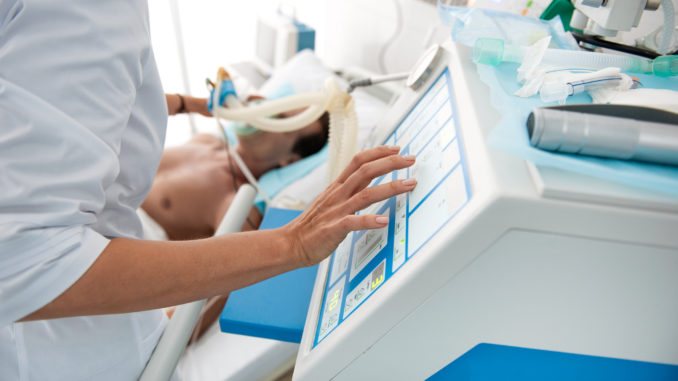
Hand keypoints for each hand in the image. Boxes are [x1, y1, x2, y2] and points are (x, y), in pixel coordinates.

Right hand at [283, 146, 415, 265]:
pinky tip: (384, 221)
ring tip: (409, 184)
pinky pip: (353, 223)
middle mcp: (338, 195)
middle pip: (366, 171)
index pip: (359, 161)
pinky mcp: (334, 229)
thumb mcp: (331, 200)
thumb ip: (350, 190)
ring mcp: (336, 211)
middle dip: (390, 163)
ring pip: (365, 194)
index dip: (378, 152)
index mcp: (337, 186)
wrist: (291, 243)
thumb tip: (368, 180)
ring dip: (390, 188)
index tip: (397, 148)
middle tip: (410, 159)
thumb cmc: (313, 224)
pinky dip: (369, 221)